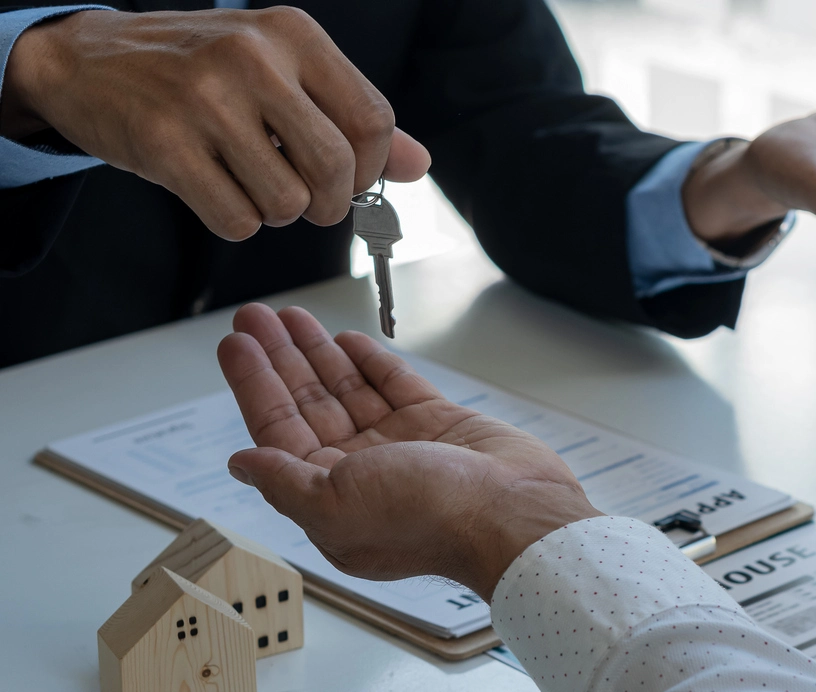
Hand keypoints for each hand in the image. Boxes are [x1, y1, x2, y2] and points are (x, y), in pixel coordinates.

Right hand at [1, 8, 430, 240]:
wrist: (87, 58)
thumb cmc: (197, 69)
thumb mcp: (280, 71)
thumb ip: (350, 115)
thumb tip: (417, 164)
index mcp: (293, 35)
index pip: (373, 119)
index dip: (370, 168)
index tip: (350, 179)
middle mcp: (253, 58)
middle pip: (336, 167)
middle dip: (330, 204)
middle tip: (310, 202)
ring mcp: (205, 99)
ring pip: (287, 202)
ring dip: (277, 213)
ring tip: (252, 184)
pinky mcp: (164, 143)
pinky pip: (236, 219)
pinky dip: (236, 221)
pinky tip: (216, 190)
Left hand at [217, 303, 600, 599]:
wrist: (510, 509)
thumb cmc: (429, 517)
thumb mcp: (335, 505)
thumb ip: (283, 482)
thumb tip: (240, 464)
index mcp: (330, 500)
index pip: (278, 432)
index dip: (253, 386)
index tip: (235, 345)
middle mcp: (361, 473)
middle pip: (307, 404)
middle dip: (279, 358)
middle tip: (254, 317)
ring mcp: (400, 447)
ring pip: (347, 389)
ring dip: (317, 351)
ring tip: (291, 316)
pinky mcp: (438, 425)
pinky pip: (394, 385)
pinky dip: (369, 361)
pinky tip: (346, 339)